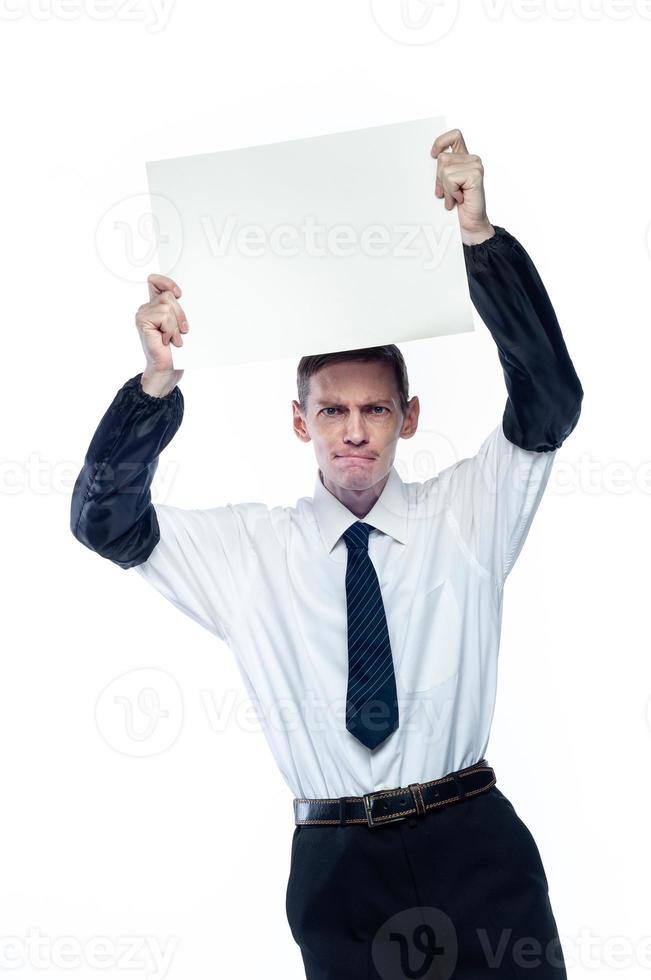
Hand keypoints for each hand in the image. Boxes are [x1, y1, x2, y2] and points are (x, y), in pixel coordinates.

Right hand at [135, 273, 188, 377]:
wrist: (167, 368)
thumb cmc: (175, 350)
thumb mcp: (180, 325)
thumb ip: (178, 309)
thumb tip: (183, 298)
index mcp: (155, 306)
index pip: (155, 282)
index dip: (166, 282)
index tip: (179, 293)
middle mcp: (147, 308)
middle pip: (168, 295)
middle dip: (180, 313)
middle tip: (182, 330)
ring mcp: (143, 314)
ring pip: (167, 306)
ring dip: (175, 325)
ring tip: (173, 338)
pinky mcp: (142, 320)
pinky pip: (163, 316)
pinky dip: (170, 329)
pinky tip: (166, 340)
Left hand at [430, 128, 494, 245]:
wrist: (471, 225)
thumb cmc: (459, 208)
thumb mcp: (447, 186)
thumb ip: (443, 171)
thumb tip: (432, 159)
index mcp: (465, 159)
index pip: (454, 136)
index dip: (441, 141)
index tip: (432, 155)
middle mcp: (472, 160)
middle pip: (442, 158)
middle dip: (439, 179)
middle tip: (447, 194)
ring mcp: (476, 166)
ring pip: (445, 169)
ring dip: (446, 188)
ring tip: (454, 198)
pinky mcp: (475, 174)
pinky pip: (451, 178)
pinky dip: (452, 192)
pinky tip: (460, 199)